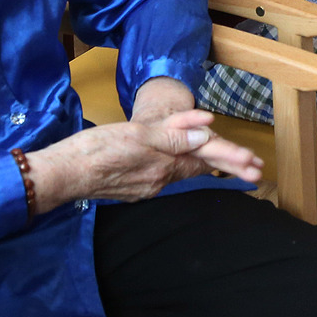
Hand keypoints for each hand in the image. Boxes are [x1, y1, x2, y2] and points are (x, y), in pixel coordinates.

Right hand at [29, 84, 260, 206]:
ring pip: (184, 170)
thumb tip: (205, 133)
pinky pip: (166, 172)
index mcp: (163, 165)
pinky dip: (184, 166)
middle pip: (199, 166)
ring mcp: (145, 184)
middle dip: (229, 164)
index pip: (206, 158)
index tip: (255, 162)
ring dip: (209, 165)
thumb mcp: (135, 136)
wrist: (60, 175)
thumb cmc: (94, 151)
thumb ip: (171, 134)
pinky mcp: (132, 184)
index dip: (231, 157)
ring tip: (231, 163)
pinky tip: (185, 163)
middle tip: (256, 169)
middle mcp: (159, 179)